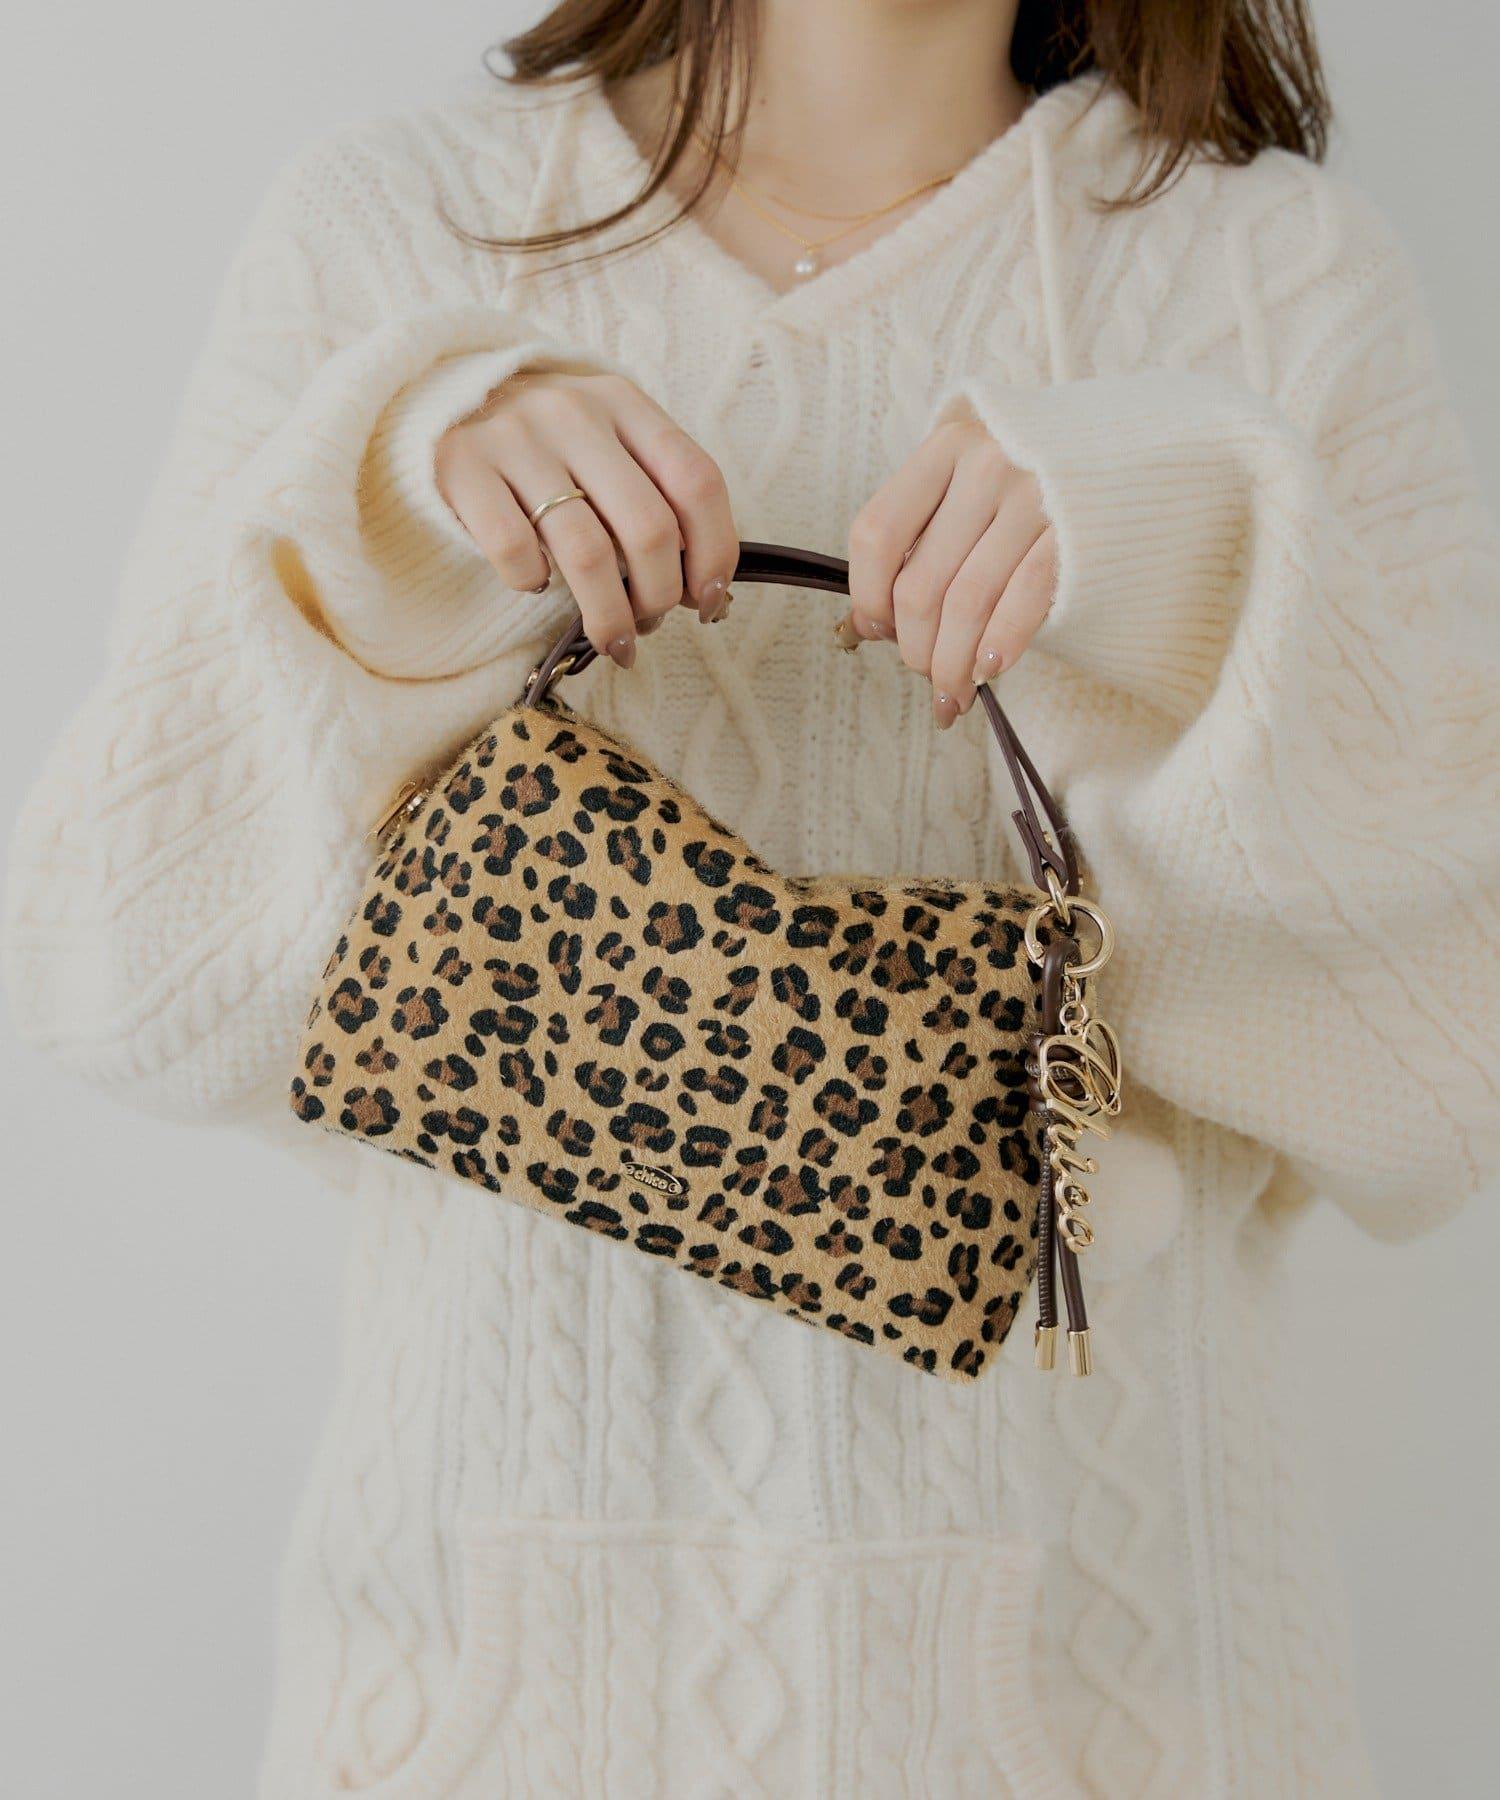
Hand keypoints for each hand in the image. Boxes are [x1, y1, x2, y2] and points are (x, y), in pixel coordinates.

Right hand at [436, 371, 737, 664]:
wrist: (442, 402)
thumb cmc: (546, 446)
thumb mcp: (607, 444)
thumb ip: (655, 495)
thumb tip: (702, 588)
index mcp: (625, 403)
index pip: (697, 482)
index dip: (715, 553)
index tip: (708, 600)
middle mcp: (574, 413)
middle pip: (650, 528)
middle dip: (660, 596)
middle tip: (648, 622)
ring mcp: (516, 438)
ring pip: (588, 553)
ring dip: (610, 616)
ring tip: (612, 639)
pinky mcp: (462, 468)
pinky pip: (516, 552)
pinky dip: (533, 584)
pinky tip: (537, 584)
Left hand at [847, 418, 1056, 726]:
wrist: (1143, 448)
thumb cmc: (1041, 475)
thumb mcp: (974, 476)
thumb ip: (925, 532)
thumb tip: (869, 623)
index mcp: (948, 447)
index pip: (877, 534)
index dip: (867, 597)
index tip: (874, 631)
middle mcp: (988, 465)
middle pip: (920, 584)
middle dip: (915, 649)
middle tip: (925, 675)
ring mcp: (1036, 497)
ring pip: (967, 604)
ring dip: (951, 666)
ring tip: (950, 696)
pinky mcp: (1077, 533)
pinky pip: (1022, 602)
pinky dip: (997, 646)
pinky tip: (986, 673)